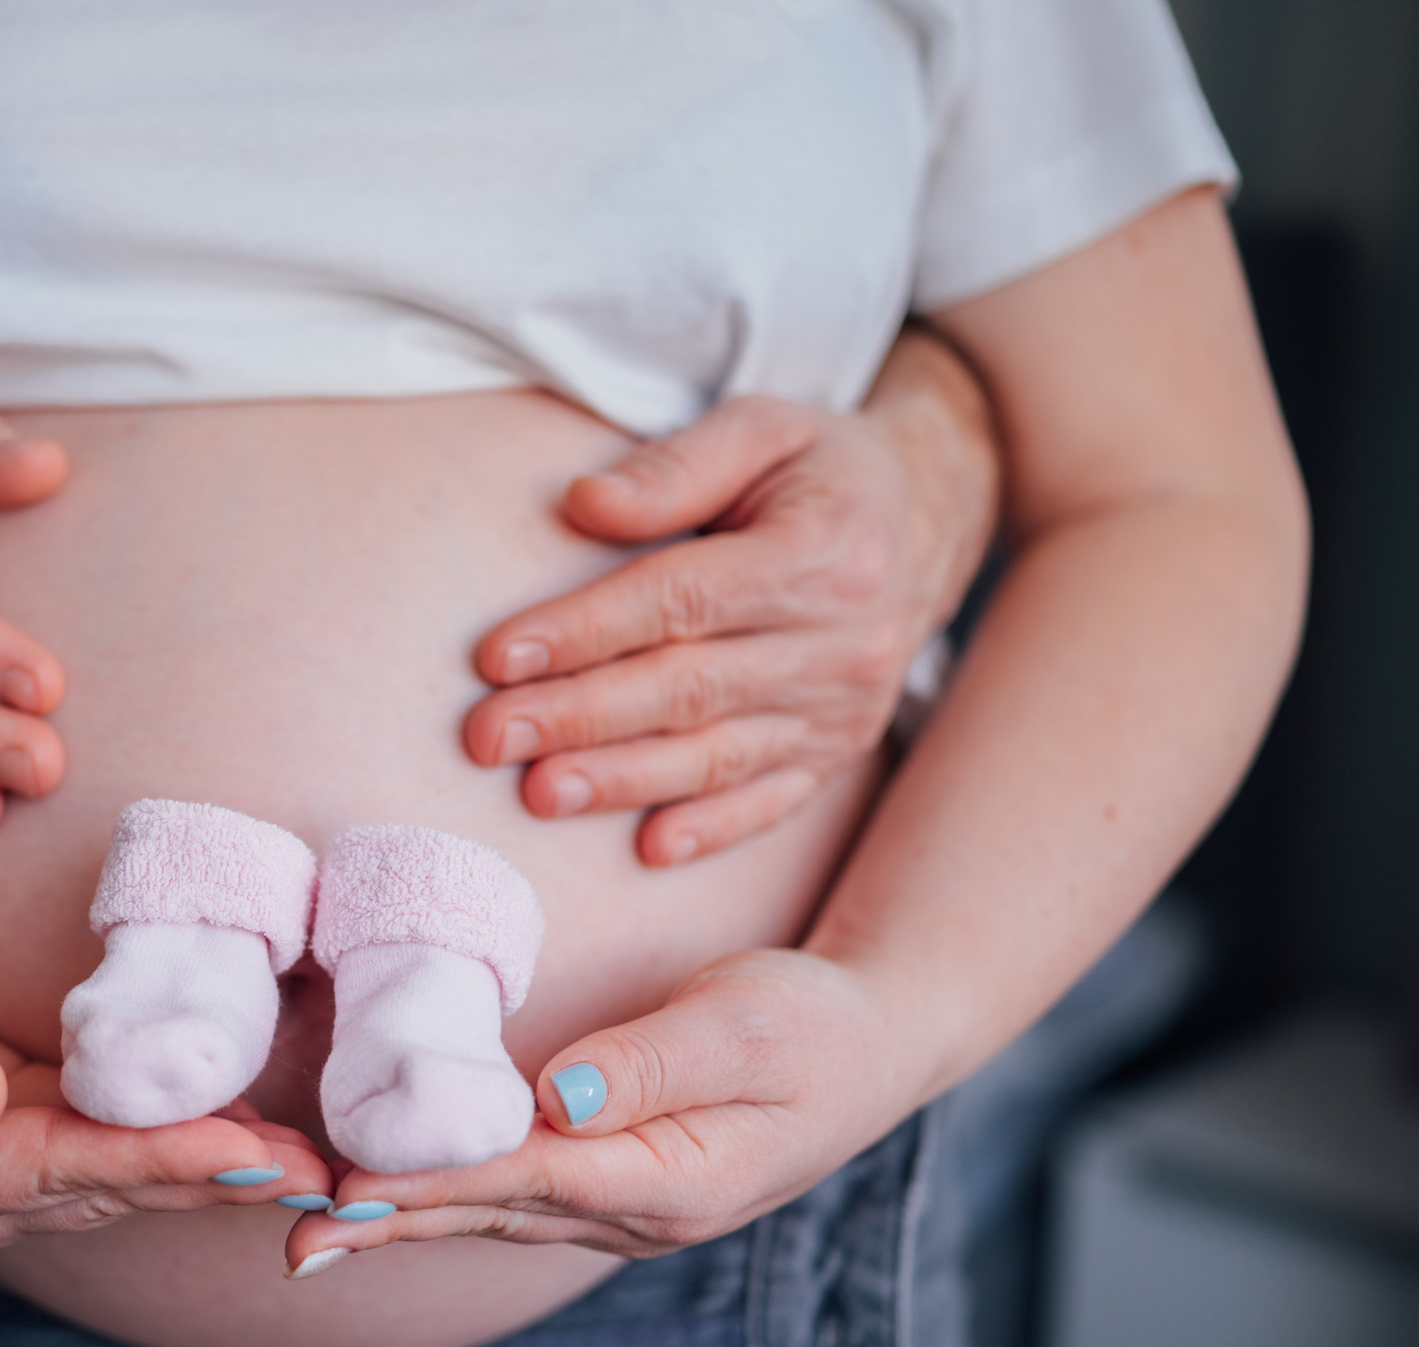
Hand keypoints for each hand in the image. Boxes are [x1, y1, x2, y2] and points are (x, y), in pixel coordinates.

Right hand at [0, 945, 330, 1261]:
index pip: (54, 1169)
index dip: (153, 1158)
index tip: (244, 1153)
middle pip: (111, 1186)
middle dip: (220, 1180)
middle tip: (326, 1175)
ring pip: (124, 1175)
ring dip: (221, 1170)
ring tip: (320, 1164)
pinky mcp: (19, 1141)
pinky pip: (114, 1146)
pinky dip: (186, 1139)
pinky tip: (257, 1131)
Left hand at [279, 949, 931, 1269]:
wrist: (871, 1048)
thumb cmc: (813, 1025)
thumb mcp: (748, 1025)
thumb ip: (653, 1061)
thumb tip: (561, 1100)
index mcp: (674, 1183)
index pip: (530, 1179)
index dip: (437, 1179)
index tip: (352, 1187)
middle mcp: (637, 1216)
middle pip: (495, 1214)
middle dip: (393, 1223)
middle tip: (294, 1239)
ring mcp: (623, 1211)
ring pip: (494, 1214)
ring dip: (404, 1217)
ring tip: (310, 1225)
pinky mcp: (608, 1186)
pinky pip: (510, 1196)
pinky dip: (441, 1194)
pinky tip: (383, 1195)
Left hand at [463, 331, 997, 865]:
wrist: (930, 518)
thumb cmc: (819, 468)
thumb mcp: (762, 427)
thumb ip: (675, 466)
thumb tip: (583, 505)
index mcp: (820, 553)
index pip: (681, 599)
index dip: (585, 630)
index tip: (496, 656)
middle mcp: (841, 642)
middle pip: (689, 686)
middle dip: (580, 715)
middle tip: (488, 736)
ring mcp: (843, 708)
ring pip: (719, 754)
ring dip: (624, 780)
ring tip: (540, 792)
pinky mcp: (839, 751)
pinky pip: (772, 800)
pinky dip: (713, 828)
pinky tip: (650, 849)